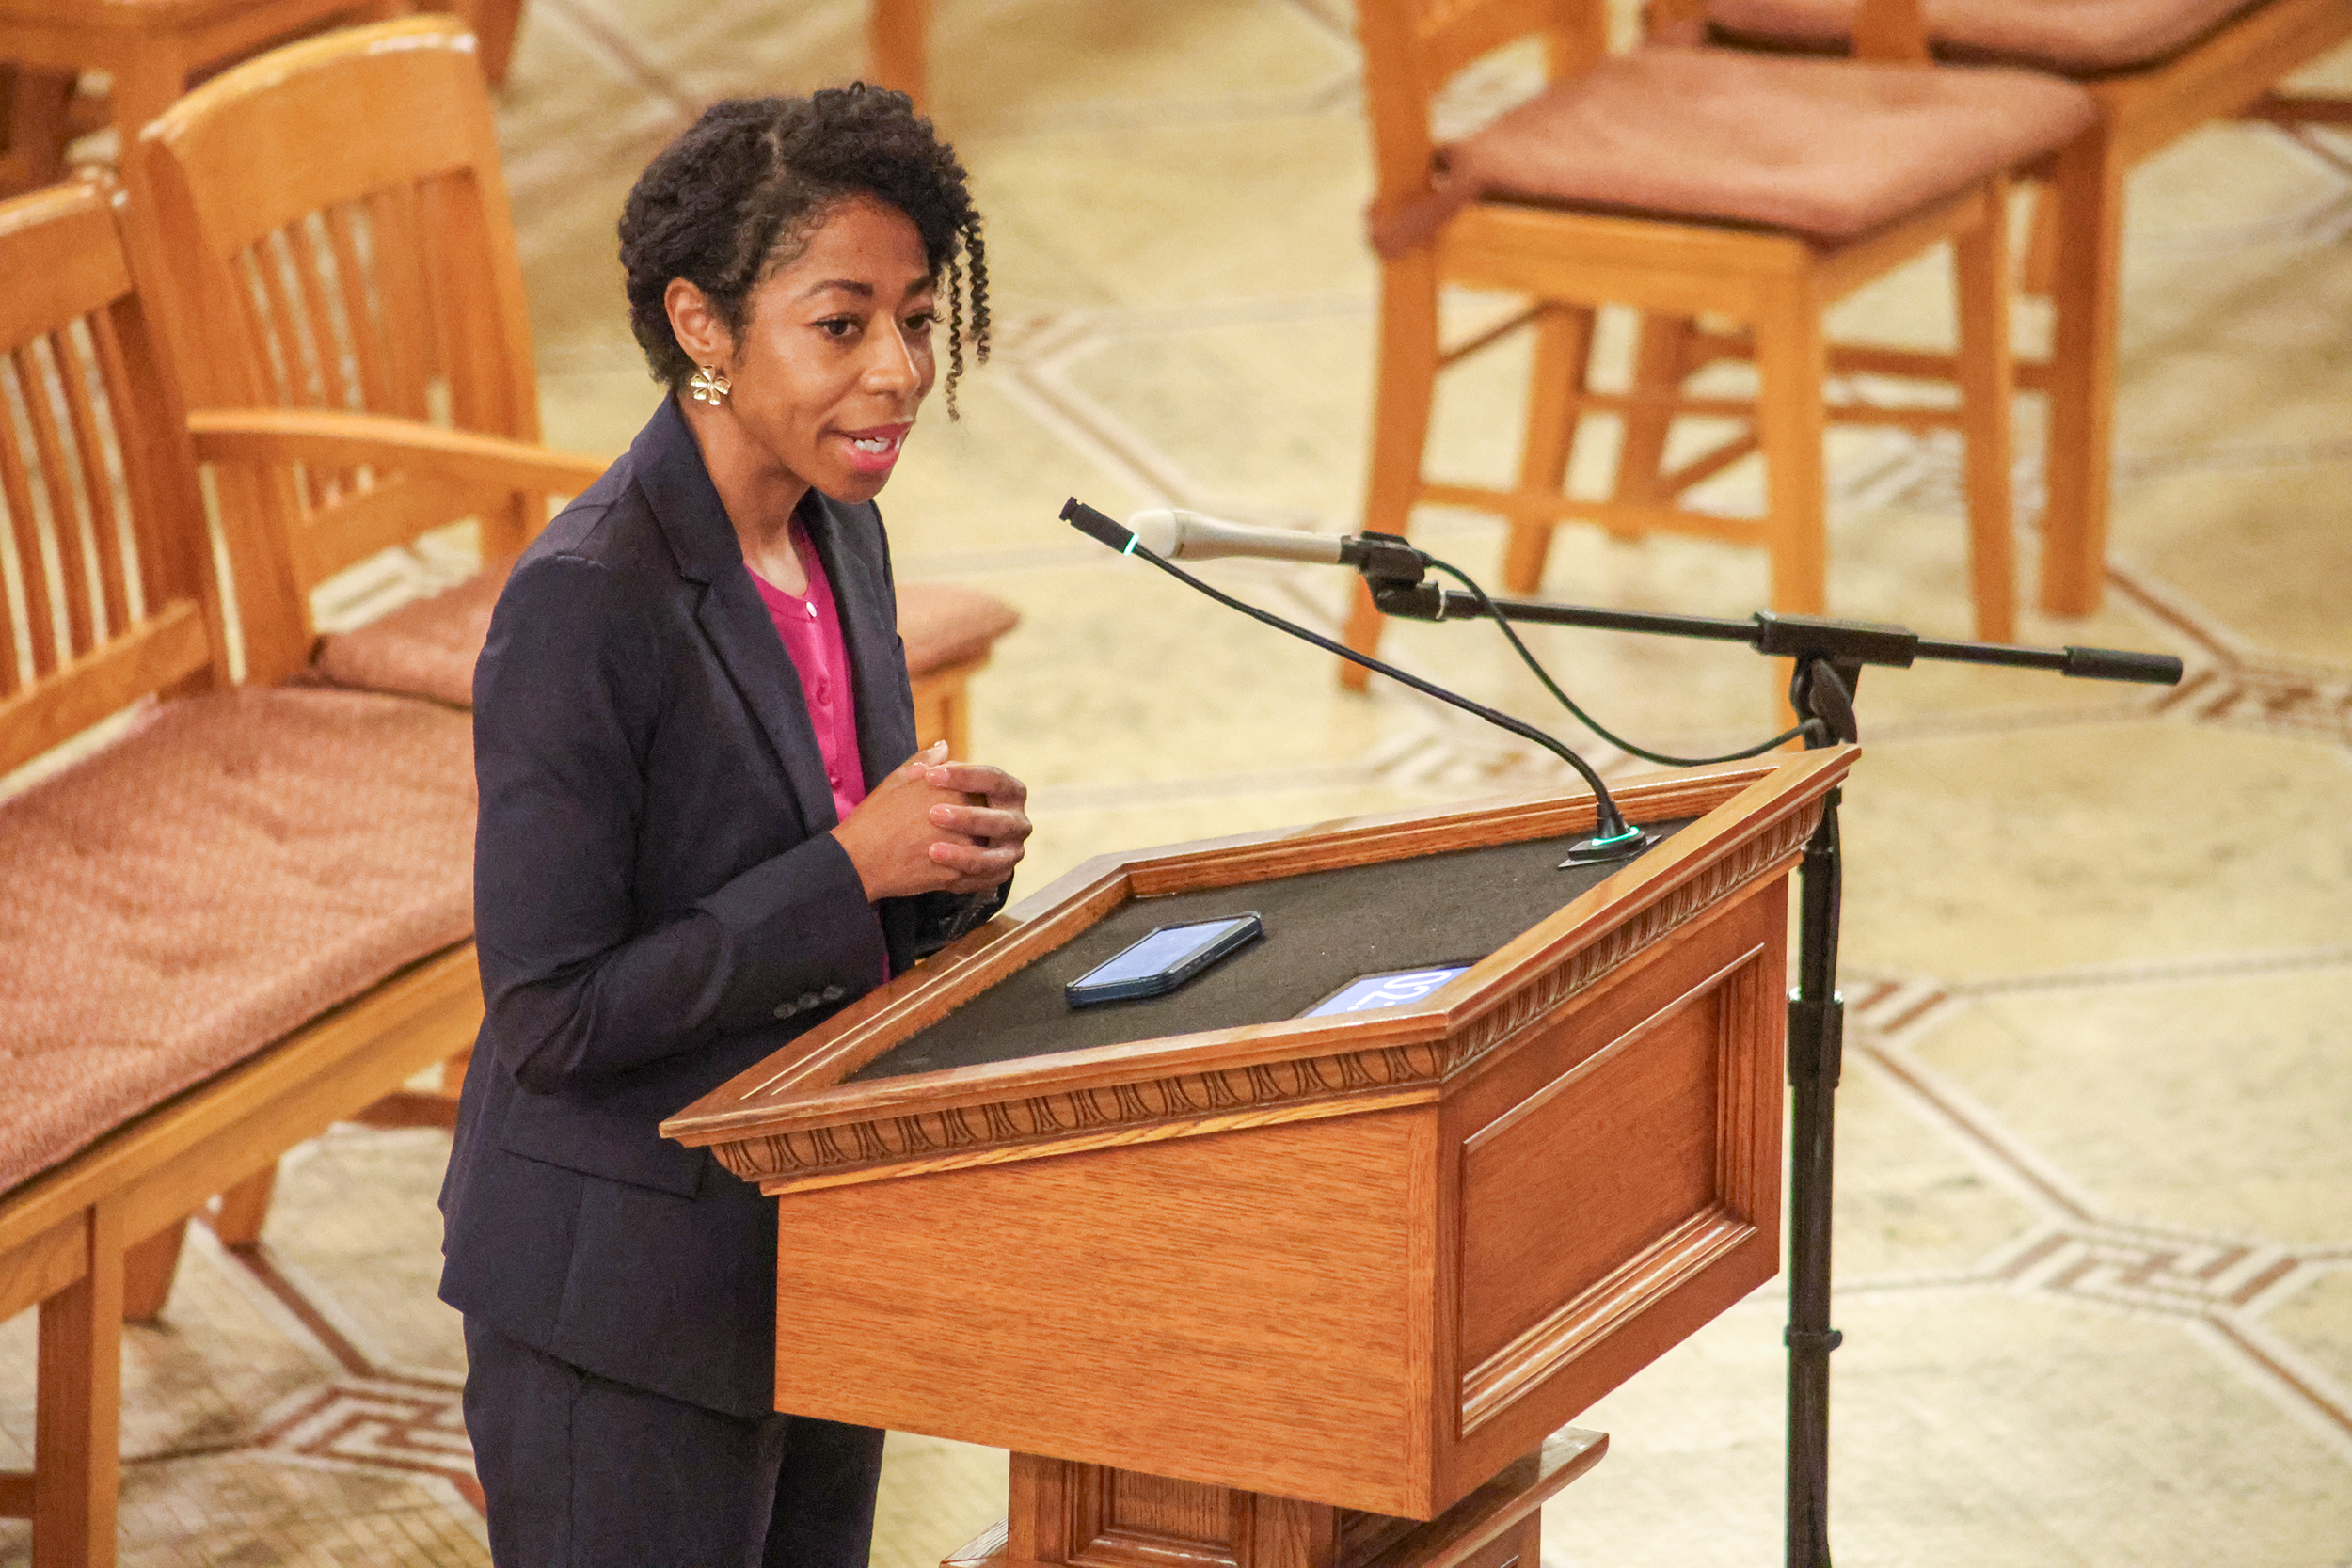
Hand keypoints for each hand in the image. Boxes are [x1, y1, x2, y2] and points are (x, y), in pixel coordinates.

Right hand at [828, 744, 1029, 900]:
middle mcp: (964, 818)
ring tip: (987, 851)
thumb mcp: (899, 779)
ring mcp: (962, 849)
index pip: (986, 786)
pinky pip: (984, 877)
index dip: (982, 795)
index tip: (979, 799)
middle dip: (990, 823)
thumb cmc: (875, 816)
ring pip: (993, 850)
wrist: (859, 858)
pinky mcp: (955, 877)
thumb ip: (926, 760)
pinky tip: (984, 871)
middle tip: (986, 827)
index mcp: (954, 789)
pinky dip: (987, 875)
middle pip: (993, 819)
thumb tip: (944, 747)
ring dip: (993, 851)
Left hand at [913, 756, 1030, 896]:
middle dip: (967, 818)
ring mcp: (1013, 850)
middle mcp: (1018, 821)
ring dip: (965, 854)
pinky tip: (937, 870)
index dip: (964, 776)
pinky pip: (986, 879)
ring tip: (932, 850)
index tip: (929, 776)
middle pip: (999, 820)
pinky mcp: (1001, 874)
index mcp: (1010, 790)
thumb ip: (930, 766)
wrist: (941, 840)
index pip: (993, 778)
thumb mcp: (931, 783)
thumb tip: (939, 747)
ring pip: (995, 856)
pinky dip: (964, 875)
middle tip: (933, 814)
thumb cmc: (939, 802)